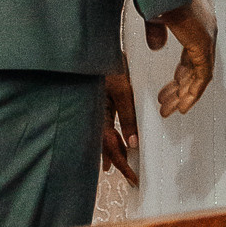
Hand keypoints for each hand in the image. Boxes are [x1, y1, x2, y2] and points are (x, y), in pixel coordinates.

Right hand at [102, 67, 140, 182]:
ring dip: (114, 153)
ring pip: (103, 139)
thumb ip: (127, 116)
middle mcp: (93, 116)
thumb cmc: (103, 64)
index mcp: (98, 116)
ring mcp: (93, 111)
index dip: (122, 164)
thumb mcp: (121, 90)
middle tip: (131, 178)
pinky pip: (103, 127)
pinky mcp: (96, 104)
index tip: (132, 177)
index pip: (111, 148)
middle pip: (106, 147)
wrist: (92, 48)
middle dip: (118, 163)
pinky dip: (111, 139)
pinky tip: (115, 143)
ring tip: (122, 166)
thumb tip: (133, 142)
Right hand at [145, 0, 216, 119]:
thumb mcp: (153, 16)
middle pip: (193, 70)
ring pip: (198, 77)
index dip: (179, 77)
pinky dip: (193, 93)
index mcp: (194, 24)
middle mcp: (203, 32)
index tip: (168, 91)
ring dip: (184, 96)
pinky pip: (202, 76)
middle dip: (179, 89)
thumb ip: (156, 32)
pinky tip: (183, 106)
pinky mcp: (203, 44)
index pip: (190, 58)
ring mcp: (206, 38)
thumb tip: (157, 47)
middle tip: (167, 105)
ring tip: (170, 111)